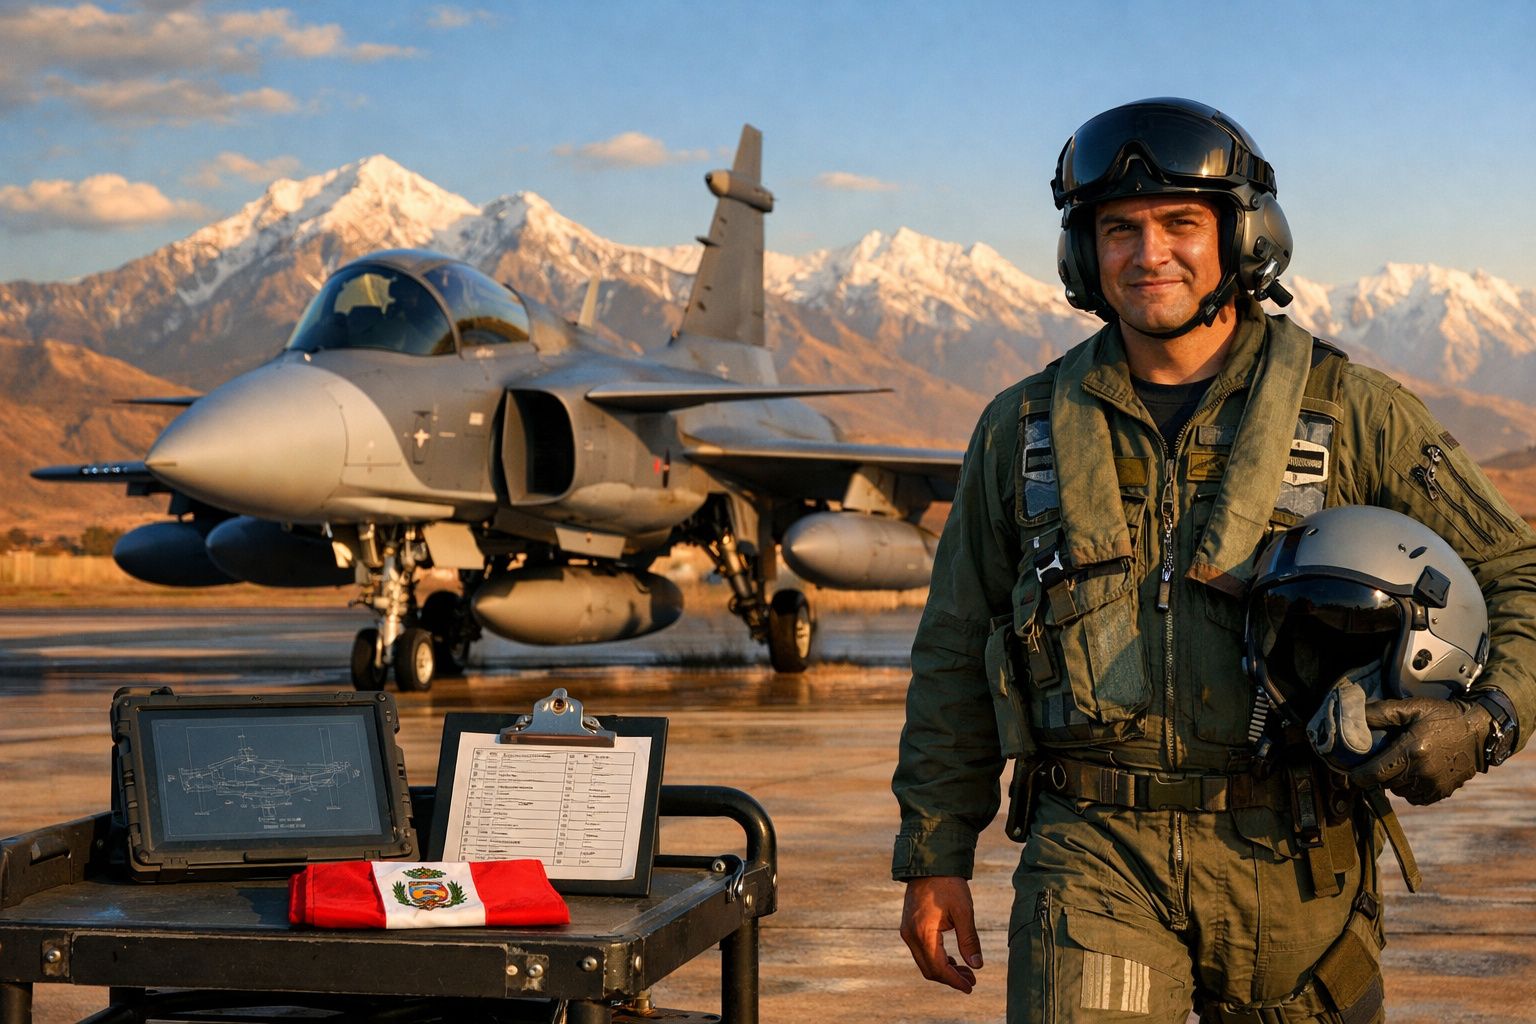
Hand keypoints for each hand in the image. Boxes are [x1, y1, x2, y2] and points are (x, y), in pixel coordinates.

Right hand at [900, 875, 982, 992]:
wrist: (930, 863)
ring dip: (944, 969)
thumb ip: (969, 940)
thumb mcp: (963, 911)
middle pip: (929, 969)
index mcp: (923, 932)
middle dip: (950, 978)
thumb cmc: (948, 884)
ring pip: (924, 962)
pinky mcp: (909, 926)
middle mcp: (910, 935)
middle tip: (972, 980)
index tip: (971, 987)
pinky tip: (952, 958)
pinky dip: (936, 959)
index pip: (938, 968)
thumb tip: (977, 965)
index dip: (955, 981)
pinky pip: (921, 951)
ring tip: (966, 971)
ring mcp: (907, 931)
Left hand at [1348, 698, 1492, 804]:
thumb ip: (1382, 712)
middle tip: (1381, 759)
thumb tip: (1356, 717)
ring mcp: (1435, 785)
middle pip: (1385, 783)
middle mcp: (1422, 772)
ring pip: (1400, 792)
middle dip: (1378, 774)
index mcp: (1412, 751)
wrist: (1479, 731)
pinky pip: (1416, 798)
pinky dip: (1410, 789)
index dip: (1359, 776)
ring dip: (1395, 782)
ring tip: (1400, 764)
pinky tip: (1414, 773)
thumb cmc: (1442, 716)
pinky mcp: (1444, 792)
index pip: (1374, 774)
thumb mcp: (1413, 707)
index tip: (1353, 771)